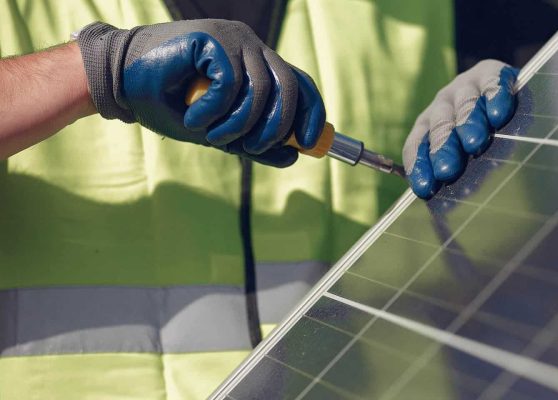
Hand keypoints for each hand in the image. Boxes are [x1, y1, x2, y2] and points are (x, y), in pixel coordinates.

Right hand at [76, 20, 324, 166]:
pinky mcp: (213, 37)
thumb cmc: (168, 104)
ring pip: (261, 89)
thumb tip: (294, 156)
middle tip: (250, 147)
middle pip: (289, 87)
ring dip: (238, 124)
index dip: (312, 114)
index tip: (310, 144)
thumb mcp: (218, 131)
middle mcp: (250, 46)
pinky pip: (231, 83)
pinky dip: (215, 110)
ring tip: (212, 136)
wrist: (119, 83)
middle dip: (276, 126)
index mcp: (257, 63)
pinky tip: (194, 118)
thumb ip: (254, 142)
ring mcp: (233, 38)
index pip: (300, 84)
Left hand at [402, 60, 517, 198]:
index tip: (425, 188)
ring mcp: (466, 86)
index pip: (417, 145)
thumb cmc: (486, 139)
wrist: (509, 96)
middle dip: (443, 148)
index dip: (419, 165)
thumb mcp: (466, 159)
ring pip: (464, 105)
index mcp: (428, 126)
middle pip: (439, 126)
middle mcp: (443, 104)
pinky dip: (494, 95)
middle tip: (447, 169)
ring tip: (474, 142)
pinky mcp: (492, 72)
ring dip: (468, 123)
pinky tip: (499, 111)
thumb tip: (449, 211)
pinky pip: (491, 82)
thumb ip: (456, 176)